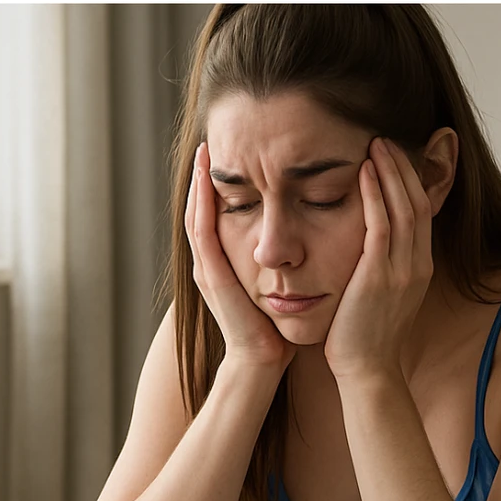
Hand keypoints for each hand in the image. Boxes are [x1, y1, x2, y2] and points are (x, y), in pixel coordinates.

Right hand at [184, 142, 296, 374]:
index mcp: (224, 263)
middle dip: (202, 175)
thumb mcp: (278, 283)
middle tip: (210, 139)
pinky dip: (202, 205)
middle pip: (199, 208)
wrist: (263, 361)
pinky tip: (207, 181)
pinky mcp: (212, 277)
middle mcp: (210, 264)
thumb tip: (305, 234)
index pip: (215, 214)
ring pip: (196, 216)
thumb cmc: (276, 327)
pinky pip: (202, 233)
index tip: (230, 152)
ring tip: (205, 150)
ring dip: (197, 183)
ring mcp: (207, 270)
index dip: (217, 184)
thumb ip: (281, 260)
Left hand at [323, 137, 433, 381]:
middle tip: (385, 137)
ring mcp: (401, 271)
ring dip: (390, 172)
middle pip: (418, 202)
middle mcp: (417, 265)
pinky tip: (364, 171)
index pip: (422, 212)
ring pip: (403, 207)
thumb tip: (371, 243)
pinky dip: (375, 194)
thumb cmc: (366, 336)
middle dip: (404, 167)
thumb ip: (384, 265)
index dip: (411, 180)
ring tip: (375, 143)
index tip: (395, 155)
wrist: (366, 369)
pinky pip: (381, 225)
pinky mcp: (379, 277)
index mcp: (420, 268)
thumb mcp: (383, 295)